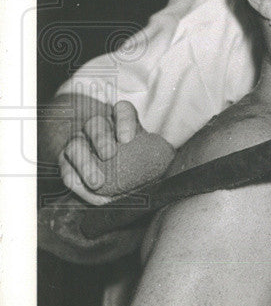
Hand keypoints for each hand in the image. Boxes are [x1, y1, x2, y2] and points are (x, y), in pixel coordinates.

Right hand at [59, 100, 174, 204]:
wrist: (109, 169)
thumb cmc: (137, 158)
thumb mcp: (149, 153)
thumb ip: (156, 157)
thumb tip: (169, 165)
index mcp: (120, 120)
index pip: (122, 111)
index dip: (124, 121)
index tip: (128, 138)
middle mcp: (97, 126)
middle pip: (95, 124)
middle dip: (101, 138)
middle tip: (109, 154)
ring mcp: (79, 142)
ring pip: (75, 145)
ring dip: (85, 164)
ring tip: (98, 182)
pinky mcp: (66, 161)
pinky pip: (66, 170)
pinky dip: (76, 183)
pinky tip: (89, 194)